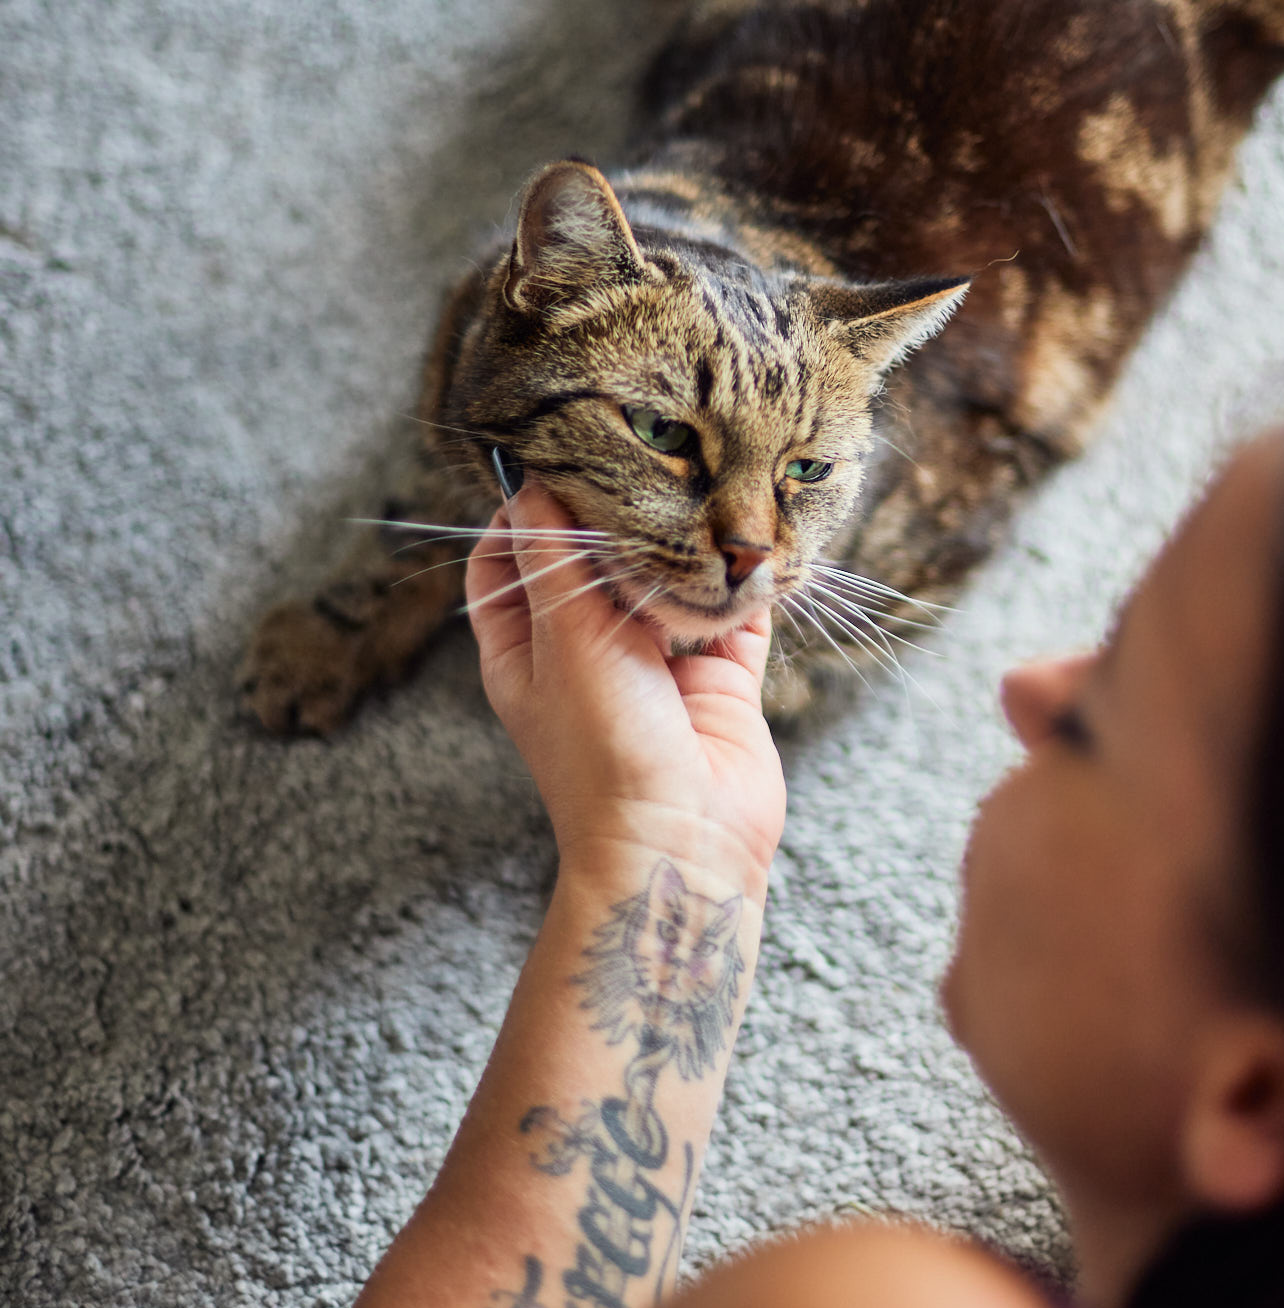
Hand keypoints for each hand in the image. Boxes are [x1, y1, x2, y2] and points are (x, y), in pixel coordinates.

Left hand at [465, 483, 785, 892]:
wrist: (680, 845)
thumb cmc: (602, 751)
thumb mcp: (562, 637)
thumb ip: (553, 556)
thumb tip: (535, 481)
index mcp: (528, 649)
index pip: (507, 563)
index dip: (521, 513)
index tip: (557, 467)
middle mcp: (589, 653)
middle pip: (593, 562)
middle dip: (617, 519)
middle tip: (644, 462)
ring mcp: (658, 665)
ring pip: (668, 581)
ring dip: (684, 547)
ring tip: (700, 493)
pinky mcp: (720, 681)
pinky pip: (733, 615)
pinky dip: (743, 583)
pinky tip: (752, 545)